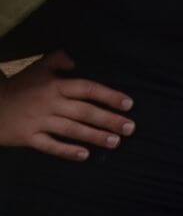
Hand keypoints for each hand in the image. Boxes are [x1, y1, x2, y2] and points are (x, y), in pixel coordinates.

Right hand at [0, 51, 134, 160]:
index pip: (87, 89)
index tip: (129, 104)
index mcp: (55, 86)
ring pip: (71, 130)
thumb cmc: (19, 86)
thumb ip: (59, 60)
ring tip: (116, 142)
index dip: (109, 96)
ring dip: (94, 136)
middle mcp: (49, 103)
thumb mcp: (38, 68)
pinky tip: (85, 156)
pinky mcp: (27, 137)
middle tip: (130, 128)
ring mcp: (38, 121)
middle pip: (84, 111)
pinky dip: (66, 151)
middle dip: (109, 120)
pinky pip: (49, 146)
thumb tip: (78, 60)